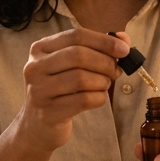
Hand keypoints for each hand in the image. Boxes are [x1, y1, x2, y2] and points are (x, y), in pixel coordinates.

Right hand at [16, 29, 129, 152]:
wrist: (38, 125)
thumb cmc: (60, 90)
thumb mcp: (72, 65)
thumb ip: (97, 48)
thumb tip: (124, 39)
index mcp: (40, 48)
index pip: (76, 35)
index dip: (104, 41)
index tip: (124, 49)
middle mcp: (35, 67)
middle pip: (79, 55)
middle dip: (105, 63)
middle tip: (116, 71)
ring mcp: (39, 91)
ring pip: (81, 78)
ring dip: (102, 82)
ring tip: (104, 85)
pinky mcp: (49, 112)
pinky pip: (84, 100)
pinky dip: (99, 98)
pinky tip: (98, 98)